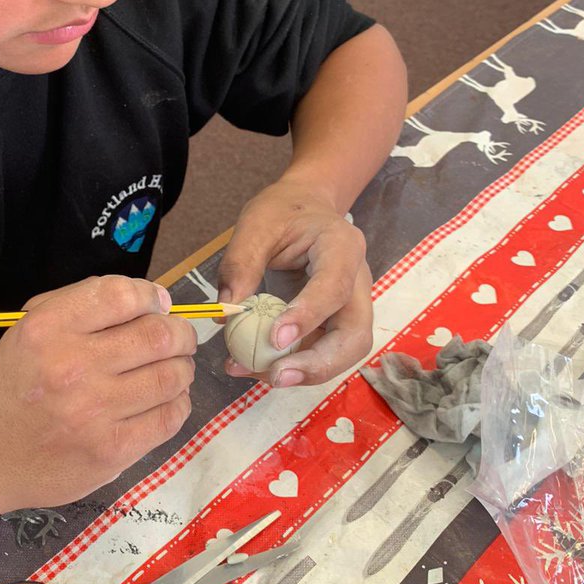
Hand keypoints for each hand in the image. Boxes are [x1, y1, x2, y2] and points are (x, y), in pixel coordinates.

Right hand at [0, 276, 196, 513]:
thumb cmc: (11, 387)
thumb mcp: (28, 329)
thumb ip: (82, 306)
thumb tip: (152, 299)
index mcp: (49, 328)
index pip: (122, 295)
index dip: (151, 295)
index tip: (157, 304)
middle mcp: (72, 366)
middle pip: (157, 335)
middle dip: (180, 332)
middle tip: (179, 338)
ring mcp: (93, 412)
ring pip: (170, 376)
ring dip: (183, 367)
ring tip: (176, 367)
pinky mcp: (110, 451)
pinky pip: (168, 418)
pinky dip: (179, 403)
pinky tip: (168, 399)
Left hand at [217, 177, 372, 387]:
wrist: (306, 206)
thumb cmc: (284, 211)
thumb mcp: (256, 224)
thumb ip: (241, 263)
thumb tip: (225, 312)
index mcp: (343, 247)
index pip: (334, 288)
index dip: (308, 316)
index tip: (275, 338)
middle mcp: (358, 281)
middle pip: (354, 336)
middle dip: (318, 364)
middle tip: (276, 377)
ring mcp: (351, 305)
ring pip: (343, 352)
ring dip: (304, 372)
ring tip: (256, 375)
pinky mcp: (335, 323)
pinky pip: (321, 352)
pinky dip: (292, 365)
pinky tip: (254, 367)